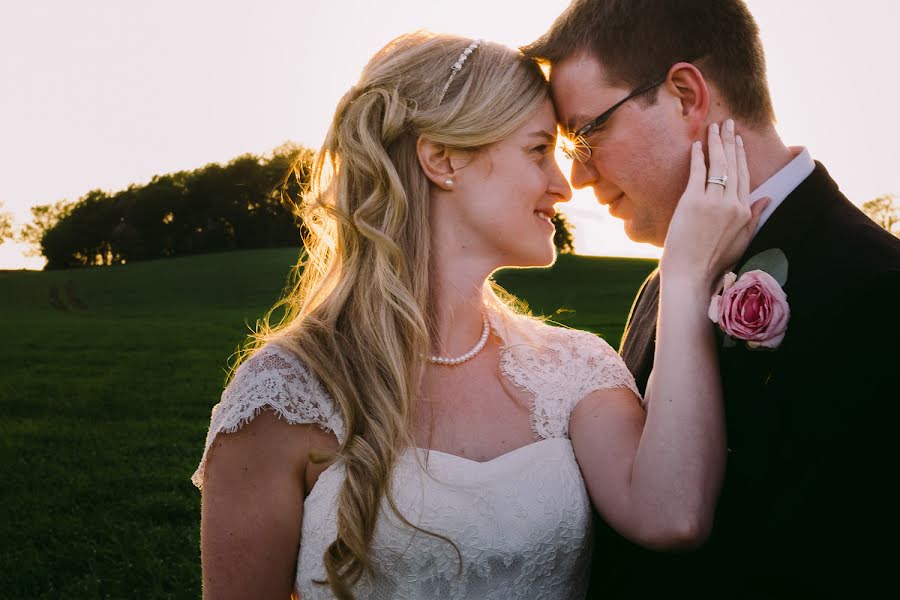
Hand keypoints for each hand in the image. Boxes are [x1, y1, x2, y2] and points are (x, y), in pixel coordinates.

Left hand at [660, 119, 768, 289]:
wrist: (691, 274)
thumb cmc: (713, 262)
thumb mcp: (742, 240)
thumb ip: (754, 216)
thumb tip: (767, 197)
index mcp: (744, 211)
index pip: (744, 176)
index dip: (741, 156)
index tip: (738, 140)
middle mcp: (732, 204)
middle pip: (733, 166)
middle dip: (730, 142)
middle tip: (728, 123)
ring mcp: (712, 202)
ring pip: (718, 165)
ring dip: (716, 143)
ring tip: (714, 127)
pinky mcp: (692, 202)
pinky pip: (697, 173)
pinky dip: (698, 157)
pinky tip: (697, 145)